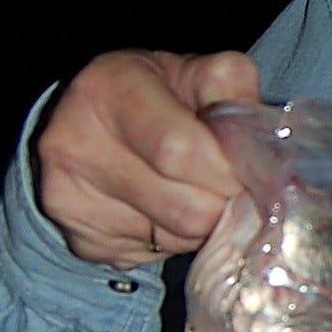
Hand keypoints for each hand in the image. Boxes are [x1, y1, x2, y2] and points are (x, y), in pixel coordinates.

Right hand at [35, 49, 261, 267]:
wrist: (91, 124)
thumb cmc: (158, 96)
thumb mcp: (195, 74)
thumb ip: (234, 89)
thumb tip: (263, 145)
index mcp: (108, 89)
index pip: (181, 150)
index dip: (229, 171)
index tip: (251, 172)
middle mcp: (75, 143)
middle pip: (186, 208)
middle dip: (224, 202)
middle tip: (231, 186)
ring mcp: (68, 198)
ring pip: (176, 239)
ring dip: (204, 224)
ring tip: (197, 193)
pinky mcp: (80, 241)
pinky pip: (155, 257)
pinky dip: (175, 240)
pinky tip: (164, 211)